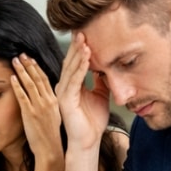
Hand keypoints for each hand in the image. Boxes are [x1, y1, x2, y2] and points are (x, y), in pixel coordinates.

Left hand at [10, 54, 63, 168]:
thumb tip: (39, 95)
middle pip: (38, 78)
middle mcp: (48, 101)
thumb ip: (46, 104)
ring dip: (22, 71)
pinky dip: (17, 86)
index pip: (45, 79)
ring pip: (30, 84)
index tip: (31, 58)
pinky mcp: (30, 114)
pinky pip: (22, 97)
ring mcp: (39, 107)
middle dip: (29, 64)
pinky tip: (12, 78)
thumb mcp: (51, 116)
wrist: (50, 149)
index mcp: (54, 101)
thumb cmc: (48, 135)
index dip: (37, 68)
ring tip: (14, 61)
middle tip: (21, 54)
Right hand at [55, 32, 109, 151]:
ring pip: (71, 69)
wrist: (88, 141)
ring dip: (78, 54)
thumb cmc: (93, 121)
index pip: (75, 63)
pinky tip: (86, 57)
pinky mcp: (66, 100)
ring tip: (84, 39)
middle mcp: (64, 87)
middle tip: (81, 29)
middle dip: (76, 46)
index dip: (79, 48)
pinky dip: (80, 68)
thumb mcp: (101, 95)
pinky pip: (74, 80)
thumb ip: (101, 81)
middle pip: (70, 62)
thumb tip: (106, 68)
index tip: (85, 33)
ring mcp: (64, 93)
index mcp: (71, 86)